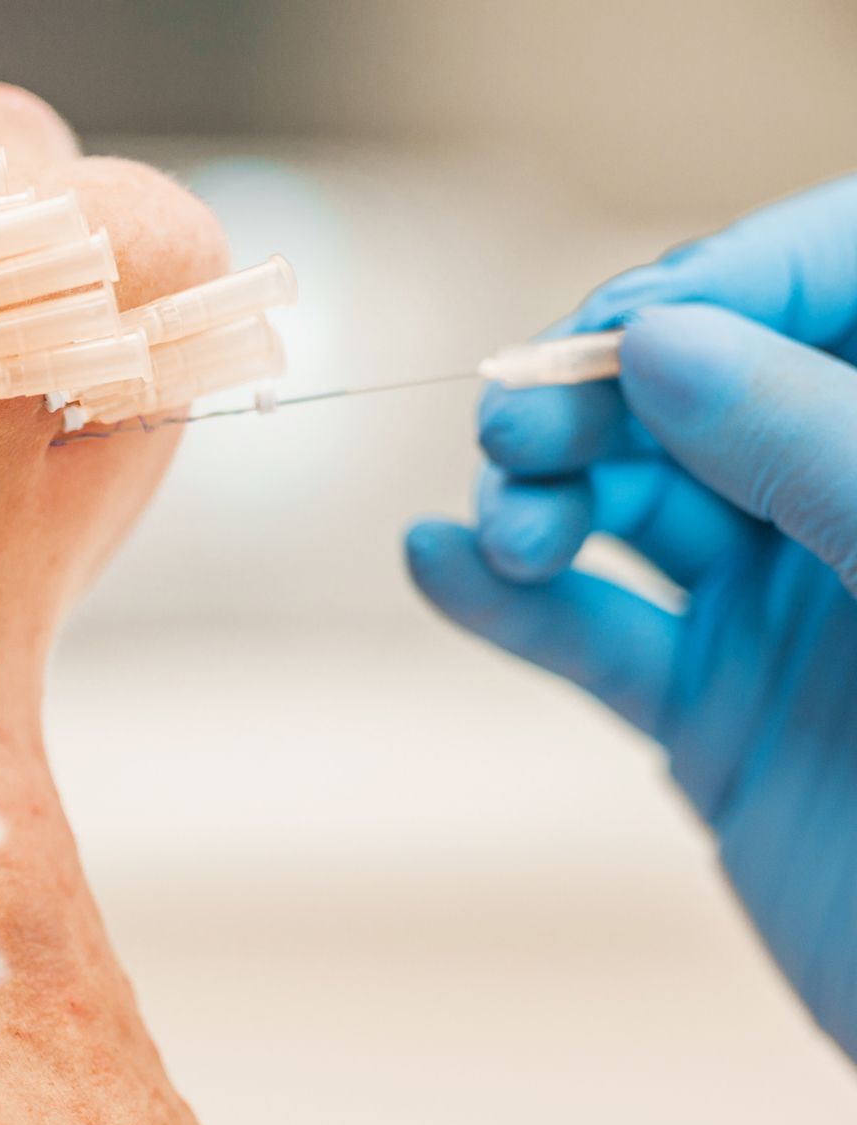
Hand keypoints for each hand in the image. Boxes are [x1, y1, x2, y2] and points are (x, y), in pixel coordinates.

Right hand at [406, 175, 856, 1058]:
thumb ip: (814, 444)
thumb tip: (660, 334)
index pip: (835, 282)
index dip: (726, 283)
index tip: (629, 328)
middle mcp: (851, 507)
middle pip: (701, 384)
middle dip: (598, 391)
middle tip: (517, 427)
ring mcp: (782, 607)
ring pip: (628, 501)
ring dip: (540, 491)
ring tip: (500, 522)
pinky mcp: (710, 710)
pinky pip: (591, 633)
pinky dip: (507, 600)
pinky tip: (441, 564)